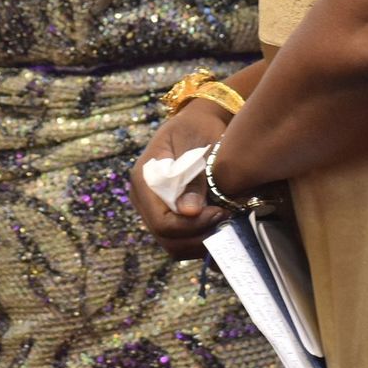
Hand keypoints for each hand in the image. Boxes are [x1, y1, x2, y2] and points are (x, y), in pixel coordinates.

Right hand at [131, 99, 233, 259]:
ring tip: (223, 223)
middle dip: (198, 237)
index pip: (162, 222)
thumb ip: (193, 179)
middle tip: (226, 221)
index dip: (192, 226)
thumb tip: (189, 212)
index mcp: (144, 178)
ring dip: (200, 241)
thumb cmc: (198, 128)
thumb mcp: (197, 145)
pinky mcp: (164, 214)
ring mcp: (151, 208)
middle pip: (166, 238)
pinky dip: (199, 239)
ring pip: (172, 244)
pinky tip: (217, 225)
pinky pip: (178, 239)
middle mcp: (142, 197)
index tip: (219, 213)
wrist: (197, 123)